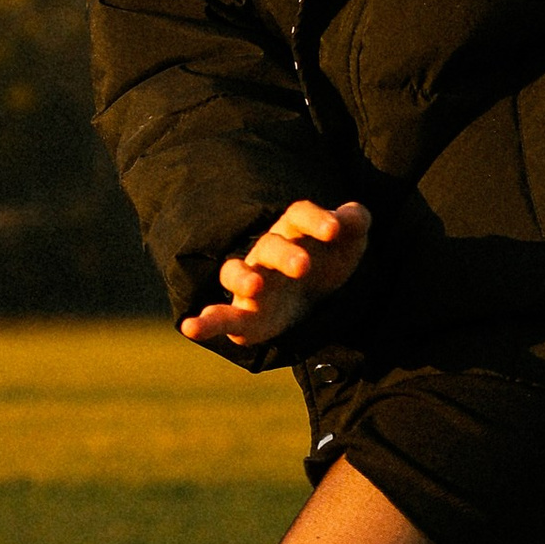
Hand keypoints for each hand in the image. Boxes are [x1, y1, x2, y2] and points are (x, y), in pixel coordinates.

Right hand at [181, 197, 372, 356]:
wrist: (314, 298)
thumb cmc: (327, 261)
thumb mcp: (348, 243)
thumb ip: (354, 224)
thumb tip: (354, 216)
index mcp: (293, 230)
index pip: (298, 215)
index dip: (315, 220)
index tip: (334, 230)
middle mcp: (266, 253)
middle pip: (269, 246)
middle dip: (284, 254)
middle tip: (304, 266)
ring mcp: (251, 284)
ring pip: (234, 273)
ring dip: (241, 278)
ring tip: (253, 287)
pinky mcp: (245, 317)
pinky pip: (222, 317)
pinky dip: (205, 322)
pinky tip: (190, 327)